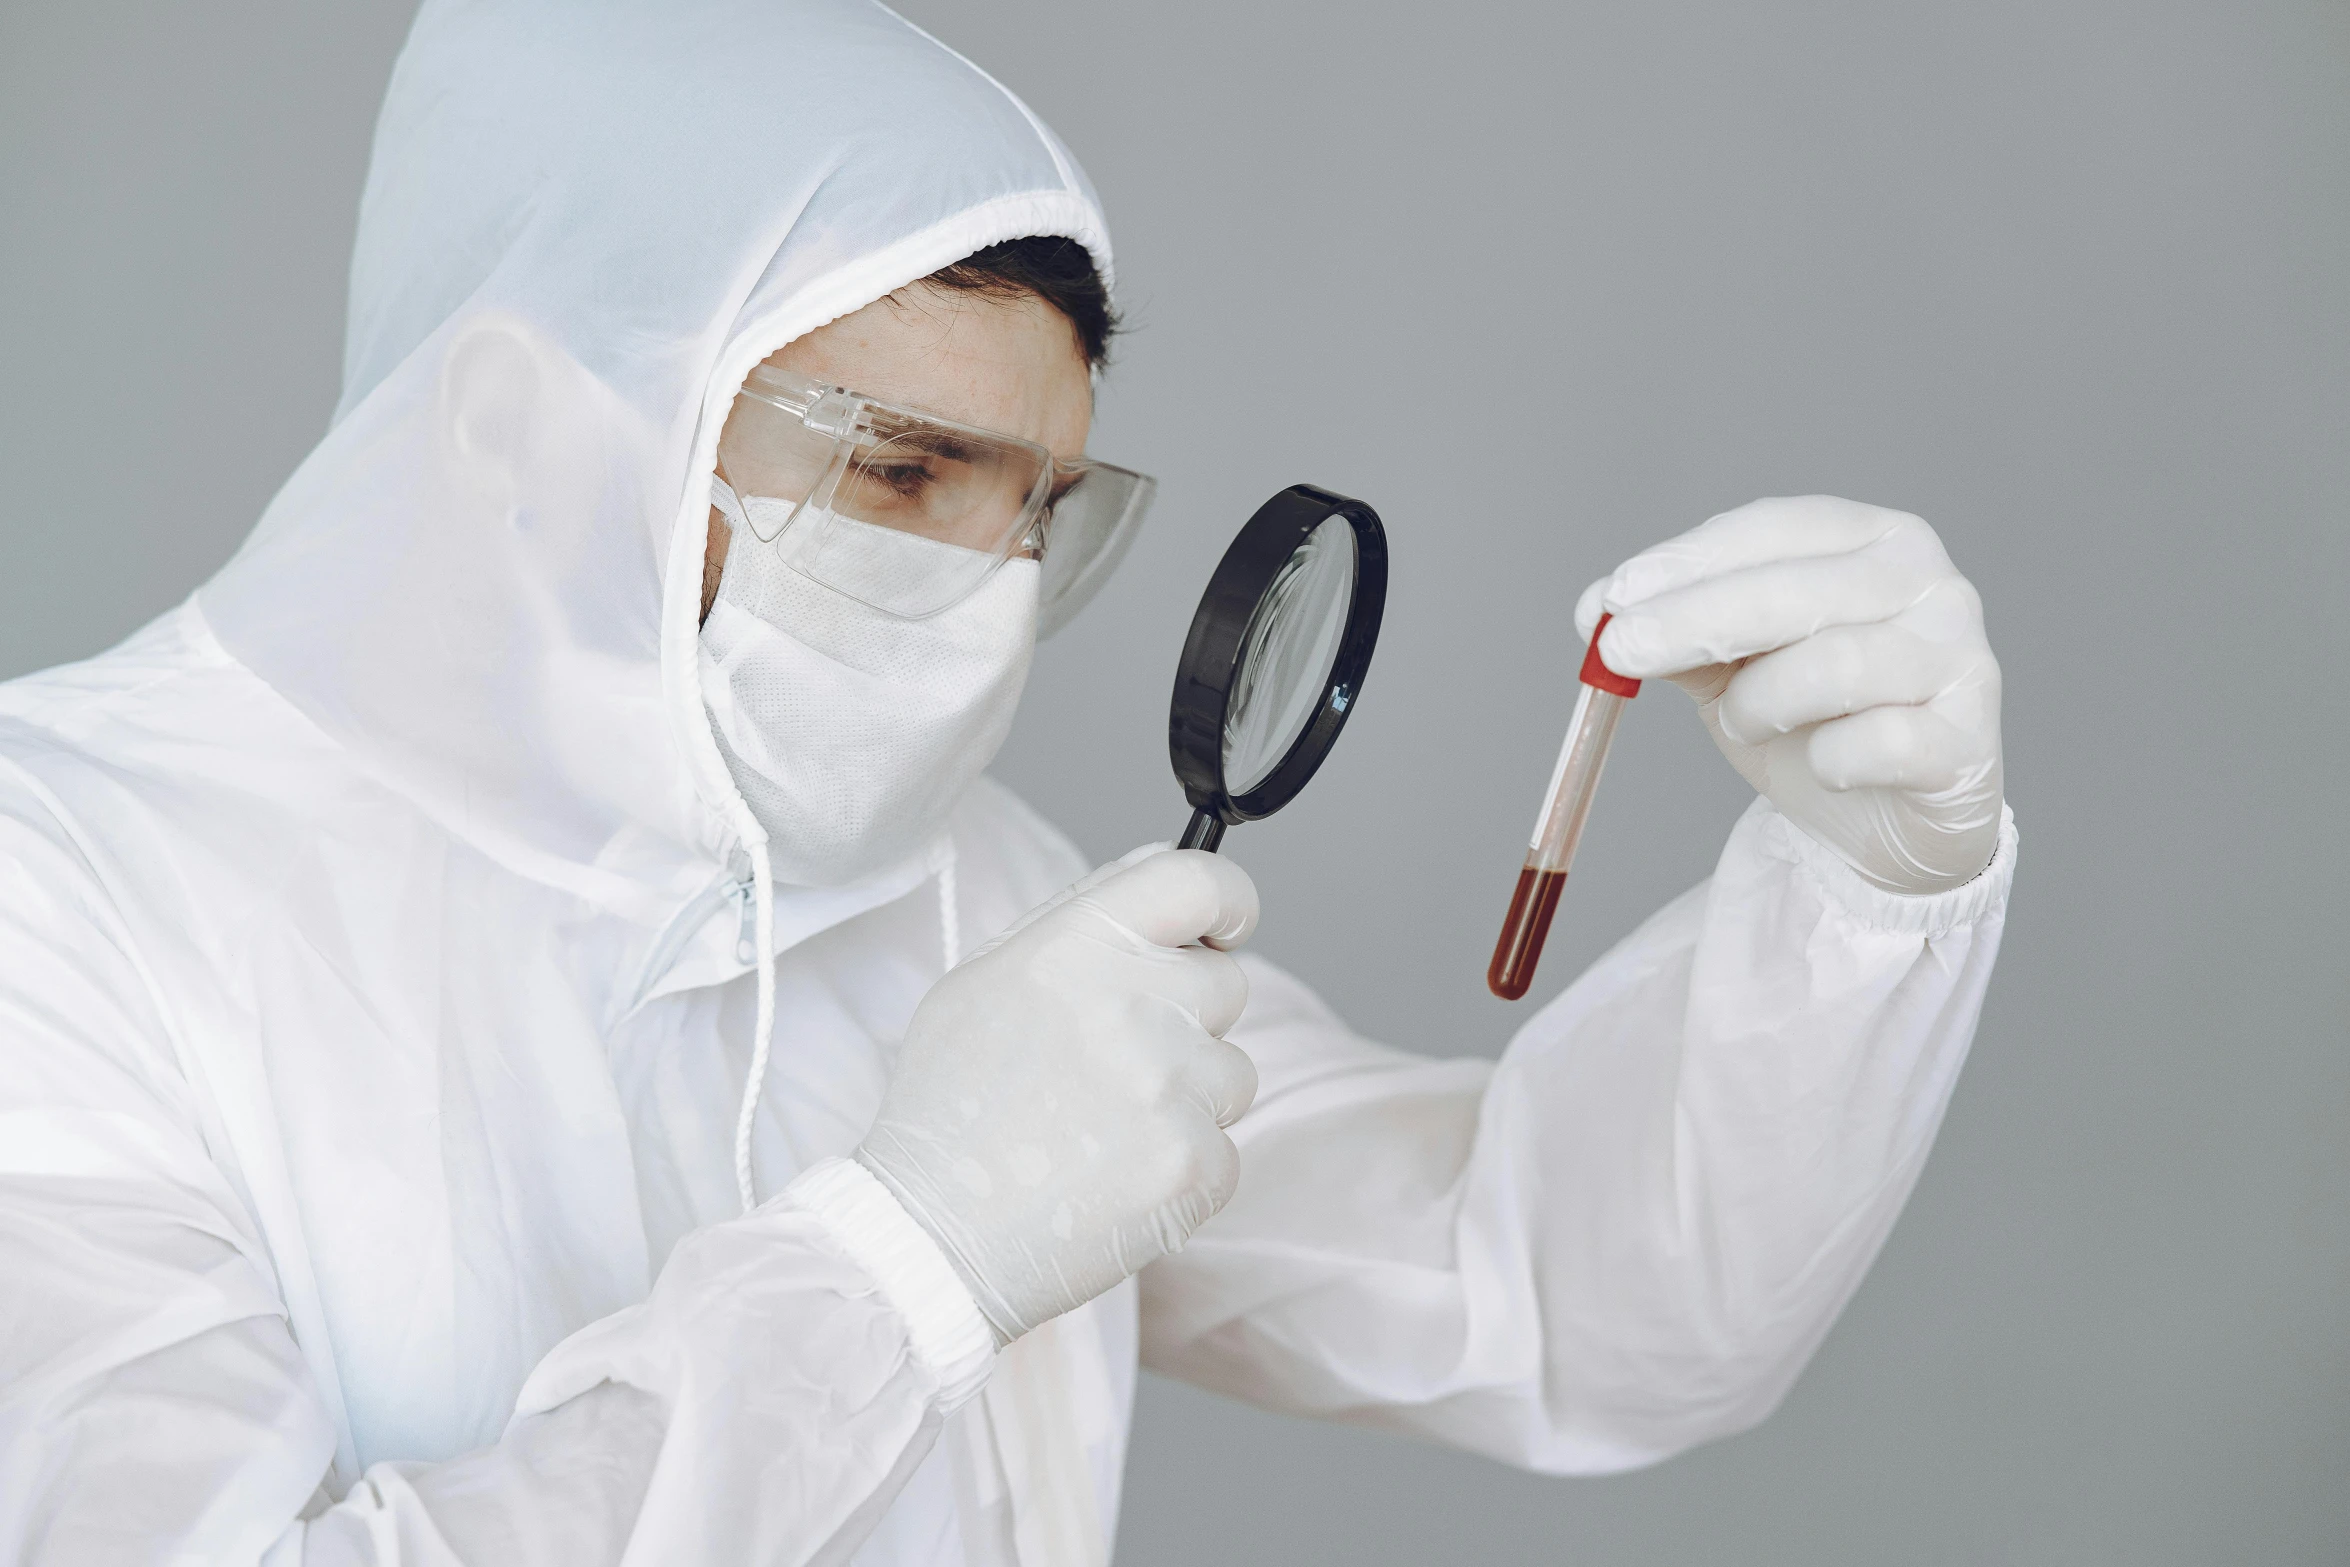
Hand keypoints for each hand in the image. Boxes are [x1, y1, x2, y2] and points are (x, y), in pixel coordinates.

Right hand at [856, 848, 1259, 1343]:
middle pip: (1226, 985)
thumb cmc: (952, 1106)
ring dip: (1187, 1097)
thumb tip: (1156, 872)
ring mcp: (1170, 1089)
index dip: (1227, 901)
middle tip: (1114, 1065)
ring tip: (1104, 1129)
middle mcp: (1134, 1005)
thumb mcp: (986, 980)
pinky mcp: (1195, 1164)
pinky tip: (1113, 1178)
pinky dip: (1182, 1167)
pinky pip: (1225, 1148)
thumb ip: (1078, 922)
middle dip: (1186, 1019)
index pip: (1200, 882)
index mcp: (1078, 947)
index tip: (1223, 925)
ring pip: (1233, 1072)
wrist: (931, 1236)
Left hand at [1575, 496, 2002, 894]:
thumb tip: (1595, 613)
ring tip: (1744, 723)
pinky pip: (1877, 743)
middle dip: (1694, 620)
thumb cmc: (1811, 723)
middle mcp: (1927, 584)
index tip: (1613, 597)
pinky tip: (1822, 767)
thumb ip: (1676, 636)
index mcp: (1872, 540)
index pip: (1774, 528)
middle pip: (1796, 590)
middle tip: (1619, 650)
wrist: (1888, 821)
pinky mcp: (1968, 740)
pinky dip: (1828, 759)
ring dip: (1760, 703)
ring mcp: (1959, 658)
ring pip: (1833, 665)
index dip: (1690, 560)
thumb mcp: (1734, 669)